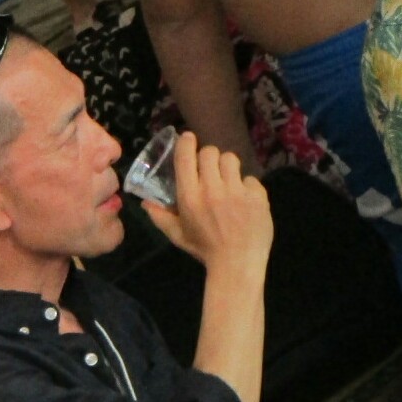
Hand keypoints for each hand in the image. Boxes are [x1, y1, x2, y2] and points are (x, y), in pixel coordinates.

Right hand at [141, 130, 271, 273]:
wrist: (237, 263)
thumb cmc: (205, 250)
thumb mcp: (178, 236)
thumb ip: (161, 217)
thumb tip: (145, 202)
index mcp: (190, 199)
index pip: (186, 158)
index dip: (186, 143)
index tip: (188, 138)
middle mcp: (212, 189)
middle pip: (210, 152)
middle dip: (208, 157)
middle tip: (208, 168)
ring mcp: (236, 191)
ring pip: (231, 159)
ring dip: (227, 167)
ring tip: (227, 182)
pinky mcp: (256, 194)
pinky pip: (250, 178)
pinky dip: (245, 187)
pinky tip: (243, 201)